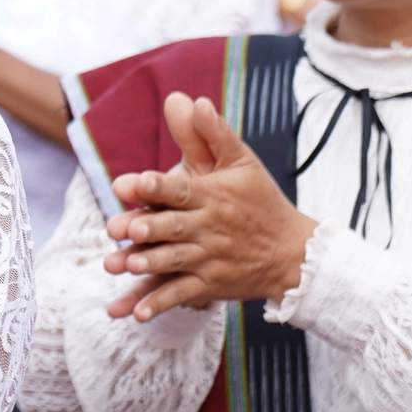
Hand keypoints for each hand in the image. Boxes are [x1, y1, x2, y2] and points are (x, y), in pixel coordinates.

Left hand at [98, 92, 318, 321]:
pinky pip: (182, 295)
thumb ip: (212, 133)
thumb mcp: (242, 163)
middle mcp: (209, 227)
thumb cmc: (260, 201)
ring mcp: (210, 258)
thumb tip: (192, 99)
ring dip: (148, 264)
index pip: (182, 188)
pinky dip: (159, 303)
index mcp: (213, 195)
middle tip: (117, 228)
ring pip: (175, 261)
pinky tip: (135, 312)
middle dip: (146, 227)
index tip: (132, 182)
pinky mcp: (210, 284)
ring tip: (122, 265)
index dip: (157, 185)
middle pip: (174, 226)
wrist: (293, 253)